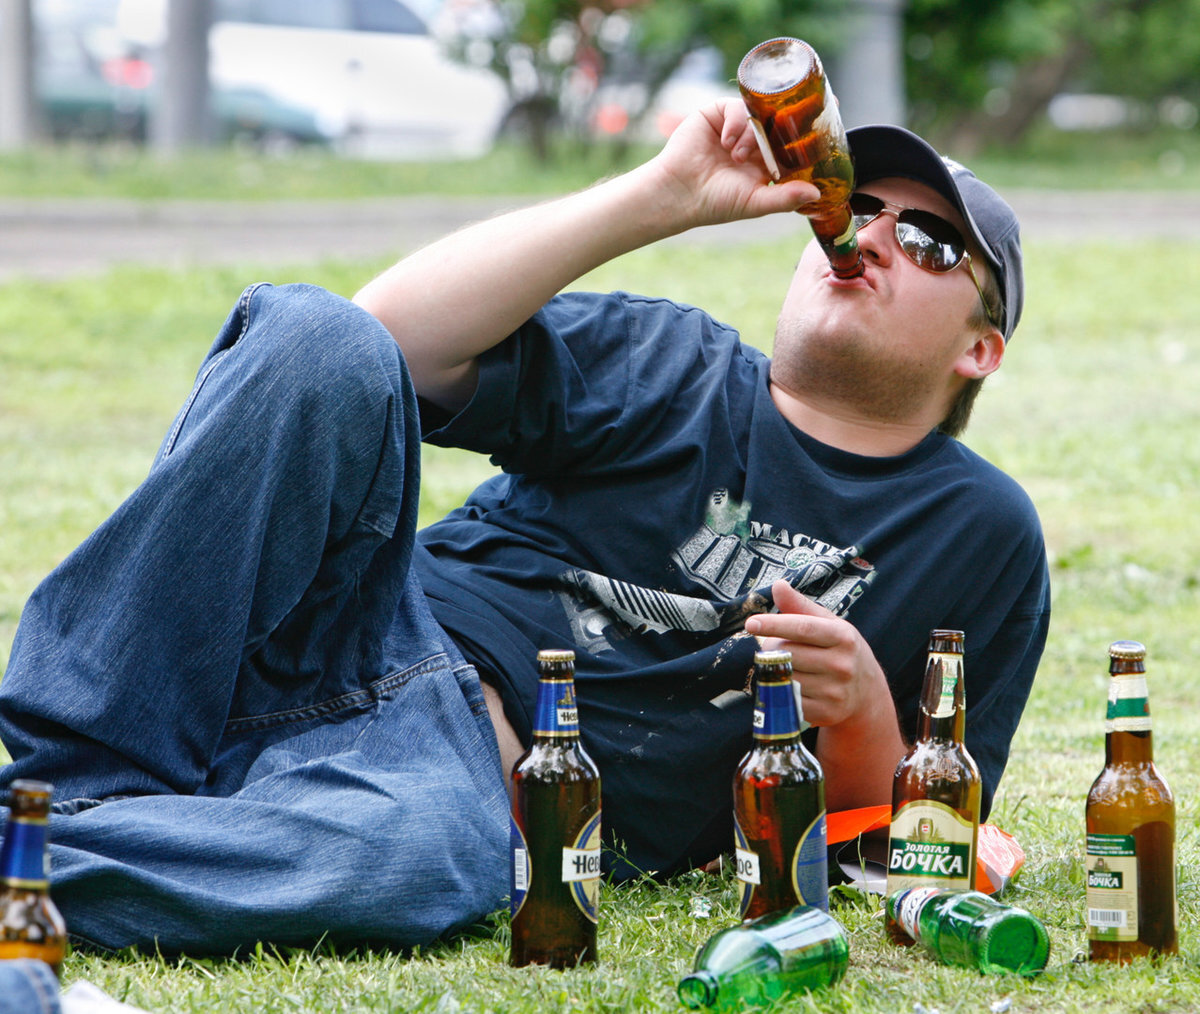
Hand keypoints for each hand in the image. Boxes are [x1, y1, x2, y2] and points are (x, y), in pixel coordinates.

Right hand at [649, 99, 820, 228]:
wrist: (679, 193)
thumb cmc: (715, 203)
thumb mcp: (755, 202)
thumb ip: (785, 198)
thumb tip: (816, 193)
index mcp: (765, 161)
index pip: (792, 141)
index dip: (808, 131)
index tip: (830, 118)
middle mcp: (753, 141)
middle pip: (778, 121)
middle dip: (788, 120)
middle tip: (801, 118)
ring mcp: (735, 126)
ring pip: (757, 115)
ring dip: (751, 134)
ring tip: (736, 156)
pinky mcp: (716, 114)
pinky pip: (736, 106)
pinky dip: (735, 123)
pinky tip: (726, 142)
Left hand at [743, 579, 887, 728]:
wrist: (866, 693)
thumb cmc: (840, 649)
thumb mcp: (829, 624)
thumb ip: (800, 606)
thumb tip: (778, 585)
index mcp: (843, 636)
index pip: (802, 628)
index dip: (774, 624)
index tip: (751, 623)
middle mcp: (842, 664)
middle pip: (789, 653)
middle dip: (772, 648)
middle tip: (773, 646)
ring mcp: (835, 691)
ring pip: (786, 677)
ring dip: (775, 670)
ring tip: (784, 664)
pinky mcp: (825, 713)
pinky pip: (789, 699)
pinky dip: (781, 690)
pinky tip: (789, 684)